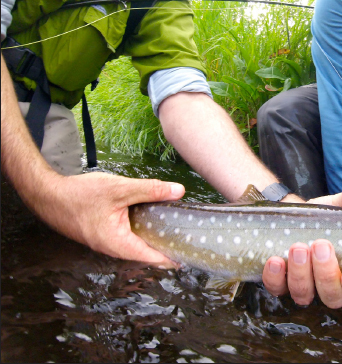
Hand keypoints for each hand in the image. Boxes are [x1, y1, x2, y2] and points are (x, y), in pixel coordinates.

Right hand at [30, 172, 184, 266]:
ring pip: (134, 244)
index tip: (190, 254)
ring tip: (172, 228)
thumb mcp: (120, 189)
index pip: (152, 257)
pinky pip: (125, 236)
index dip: (172, 256)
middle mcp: (112, 248)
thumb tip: (179, 191)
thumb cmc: (79, 194)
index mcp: (118, 244)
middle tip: (186, 238)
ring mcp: (105, 243)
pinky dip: (139, 230)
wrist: (46, 194)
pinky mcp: (100, 234)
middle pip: (145, 252)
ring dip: (151, 238)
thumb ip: (151, 190)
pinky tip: (147, 218)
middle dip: (165, 247)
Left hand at [262, 186, 341, 308]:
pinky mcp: (280, 284)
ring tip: (298, 247)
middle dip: (326, 275)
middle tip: (320, 245)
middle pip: (333, 298)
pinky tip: (275, 259)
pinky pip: (277, 289)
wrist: (291, 215)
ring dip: (300, 274)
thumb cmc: (322, 218)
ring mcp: (304, 289)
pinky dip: (275, 277)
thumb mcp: (337, 205)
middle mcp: (329, 288)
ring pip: (304, 295)